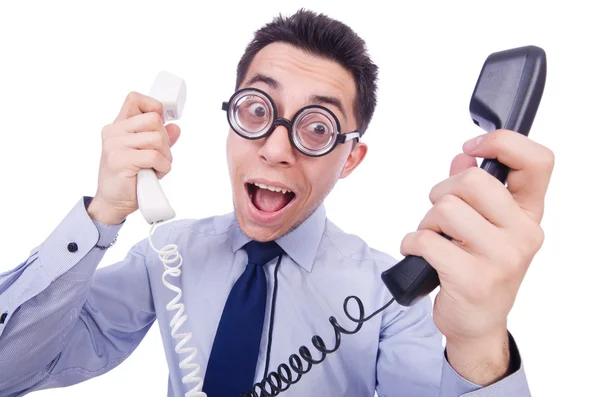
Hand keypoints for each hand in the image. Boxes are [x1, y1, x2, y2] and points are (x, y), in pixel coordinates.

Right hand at [87, 92, 180, 224]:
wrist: (113, 202)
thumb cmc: (129, 178)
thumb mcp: (146, 154)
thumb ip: (160, 139)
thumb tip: (175, 127)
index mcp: (118, 126)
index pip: (135, 99)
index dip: (153, 107)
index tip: (160, 125)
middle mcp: (114, 132)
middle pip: (153, 119)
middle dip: (165, 139)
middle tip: (161, 155)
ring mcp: (115, 145)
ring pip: (157, 138)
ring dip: (165, 156)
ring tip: (157, 166)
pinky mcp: (120, 160)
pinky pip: (154, 156)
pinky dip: (163, 167)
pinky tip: (156, 173)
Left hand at [400, 129, 553, 383]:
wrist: (477, 323)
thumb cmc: (480, 269)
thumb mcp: (486, 227)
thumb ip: (475, 190)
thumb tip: (462, 156)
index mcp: (529, 214)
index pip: (537, 161)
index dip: (503, 142)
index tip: (473, 147)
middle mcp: (523, 234)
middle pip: (472, 180)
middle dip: (443, 191)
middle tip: (440, 212)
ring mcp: (501, 258)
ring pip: (444, 209)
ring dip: (427, 222)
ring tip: (435, 238)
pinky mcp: (473, 279)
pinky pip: (426, 240)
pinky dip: (412, 242)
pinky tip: (419, 253)